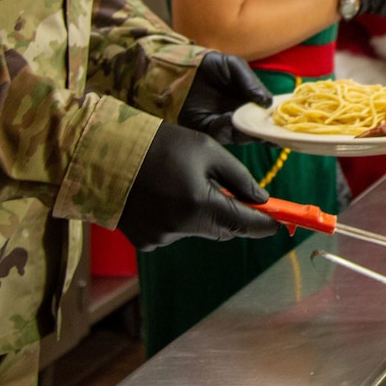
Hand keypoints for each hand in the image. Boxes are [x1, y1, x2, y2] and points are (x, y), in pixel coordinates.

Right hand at [116, 122, 283, 249]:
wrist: (105, 152)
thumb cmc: (161, 144)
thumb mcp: (208, 151)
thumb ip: (239, 178)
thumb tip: (262, 199)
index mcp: (199, 206)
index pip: (244, 225)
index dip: (265, 224)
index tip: (280, 223)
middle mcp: (180, 229)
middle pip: (222, 229)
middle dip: (232, 214)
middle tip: (234, 193)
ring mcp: (159, 239)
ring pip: (197, 228)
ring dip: (201, 212)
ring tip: (182, 181)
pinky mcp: (143, 241)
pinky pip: (174, 231)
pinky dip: (177, 216)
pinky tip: (163, 194)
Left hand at [174, 52, 270, 143]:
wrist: (181, 67)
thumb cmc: (211, 65)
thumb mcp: (234, 66)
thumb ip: (251, 82)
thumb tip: (267, 102)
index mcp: (250, 103)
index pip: (267, 117)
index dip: (276, 124)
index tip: (285, 127)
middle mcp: (239, 117)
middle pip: (256, 130)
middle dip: (263, 132)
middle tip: (269, 129)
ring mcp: (224, 125)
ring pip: (241, 135)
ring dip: (246, 131)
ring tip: (247, 121)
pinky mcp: (207, 129)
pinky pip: (220, 133)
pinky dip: (226, 127)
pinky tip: (229, 118)